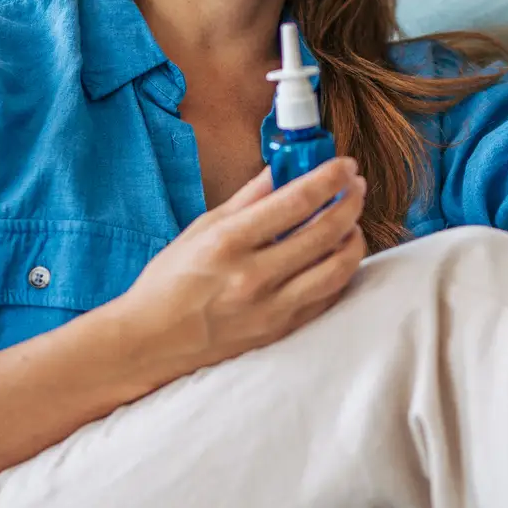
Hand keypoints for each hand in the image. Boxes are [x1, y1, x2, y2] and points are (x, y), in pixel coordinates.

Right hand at [116, 156, 368, 378]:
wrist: (152, 342)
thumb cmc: (169, 282)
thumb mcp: (200, 229)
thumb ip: (246, 198)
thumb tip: (281, 169)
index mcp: (229, 243)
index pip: (296, 202)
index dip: (329, 178)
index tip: (345, 165)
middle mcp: (253, 276)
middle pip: (325, 232)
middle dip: (350, 202)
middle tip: (356, 186)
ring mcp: (271, 308)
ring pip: (337, 269)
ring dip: (354, 238)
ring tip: (351, 221)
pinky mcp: (280, 330)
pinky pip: (327, 297)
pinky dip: (341, 272)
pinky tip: (338, 255)